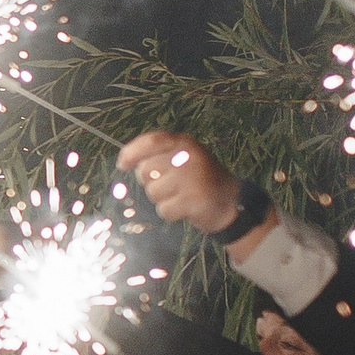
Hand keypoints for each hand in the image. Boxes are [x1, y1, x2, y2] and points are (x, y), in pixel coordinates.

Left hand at [117, 131, 250, 235]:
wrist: (232, 201)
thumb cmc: (199, 178)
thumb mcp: (182, 157)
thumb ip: (157, 154)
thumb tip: (124, 161)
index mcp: (184, 142)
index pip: (150, 141)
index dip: (131, 152)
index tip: (122, 164)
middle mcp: (188, 156)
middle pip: (145, 170)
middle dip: (151, 182)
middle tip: (170, 185)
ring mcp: (192, 178)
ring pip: (153, 192)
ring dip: (162, 199)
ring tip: (181, 195)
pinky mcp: (195, 200)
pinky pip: (164, 209)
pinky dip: (171, 213)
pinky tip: (186, 208)